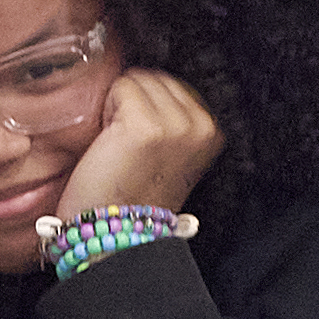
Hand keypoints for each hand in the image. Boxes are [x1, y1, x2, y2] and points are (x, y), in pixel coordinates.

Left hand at [53, 67, 220, 224]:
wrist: (112, 240)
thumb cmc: (132, 199)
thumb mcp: (173, 156)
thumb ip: (176, 119)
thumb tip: (151, 78)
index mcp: (213, 131)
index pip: (172, 83)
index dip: (148, 109)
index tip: (143, 147)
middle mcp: (201, 126)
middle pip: (155, 78)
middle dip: (134, 104)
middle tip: (128, 148)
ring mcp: (175, 125)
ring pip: (136, 79)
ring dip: (118, 108)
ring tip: (120, 147)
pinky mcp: (144, 125)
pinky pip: (120, 87)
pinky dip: (106, 111)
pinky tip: (110, 144)